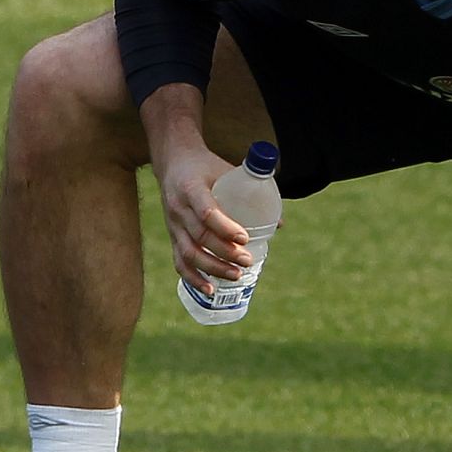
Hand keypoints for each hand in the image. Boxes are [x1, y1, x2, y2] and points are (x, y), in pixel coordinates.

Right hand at [155, 144, 252, 294]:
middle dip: (224, 252)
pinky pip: (179, 260)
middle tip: (247, 261)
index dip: (225, 227)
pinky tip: (209, 289)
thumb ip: (252, 191)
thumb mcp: (227, 170)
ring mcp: (172, 224)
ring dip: (212, 268)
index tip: (245, 237)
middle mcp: (178, 208)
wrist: (173, 161)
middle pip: (200, 236)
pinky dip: (193, 278)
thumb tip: (279, 224)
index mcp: (191, 187)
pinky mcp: (172, 235)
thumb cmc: (206, 166)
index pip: (206, 211)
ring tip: (236, 275)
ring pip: (189, 252)